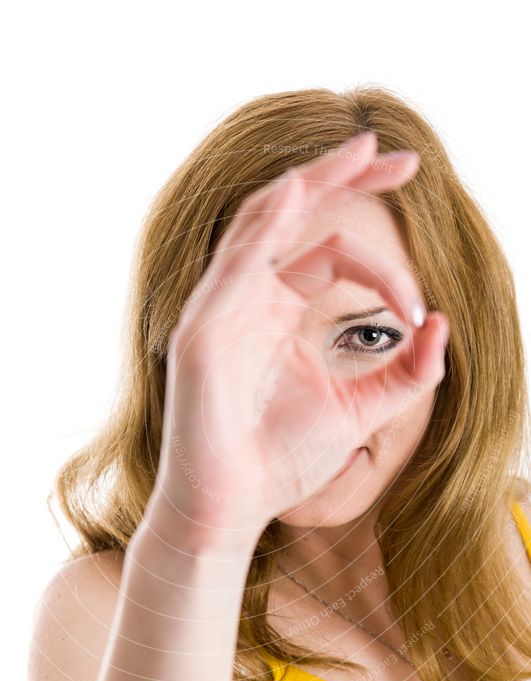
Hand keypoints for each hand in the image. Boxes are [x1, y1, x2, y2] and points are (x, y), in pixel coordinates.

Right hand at [151, 131, 448, 542]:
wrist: (236, 506)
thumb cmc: (284, 459)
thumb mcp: (362, 410)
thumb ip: (407, 373)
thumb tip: (442, 324)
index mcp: (280, 310)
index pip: (332, 255)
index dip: (386, 272)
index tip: (417, 311)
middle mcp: (248, 298)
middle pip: (292, 214)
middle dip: (345, 178)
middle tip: (401, 156)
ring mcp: (221, 309)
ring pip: (260, 222)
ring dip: (309, 183)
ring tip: (362, 152)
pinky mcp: (202, 331)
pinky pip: (231, 264)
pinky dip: (264, 226)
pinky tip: (296, 192)